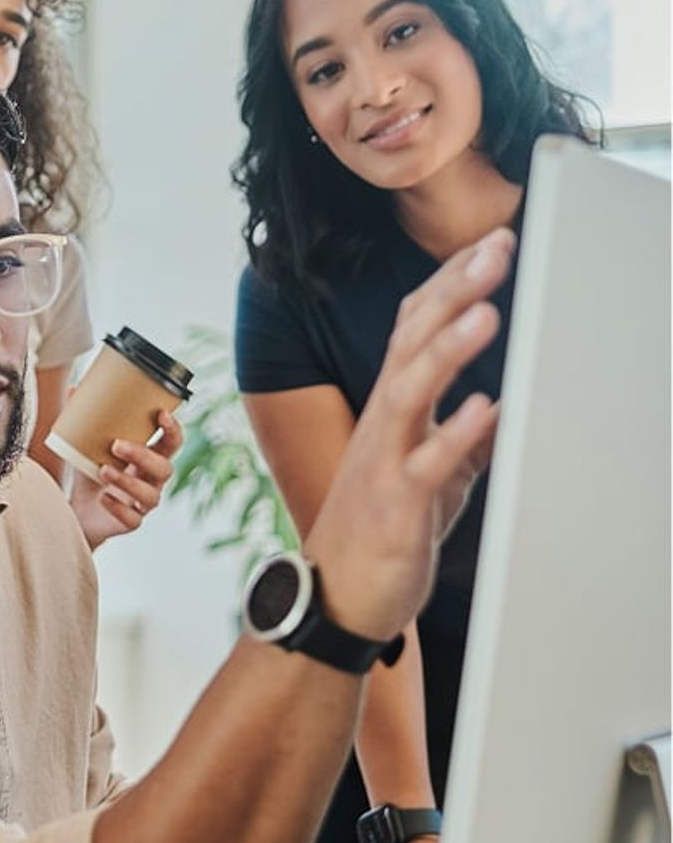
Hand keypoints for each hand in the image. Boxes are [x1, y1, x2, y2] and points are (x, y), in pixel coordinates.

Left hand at [68, 410, 183, 550]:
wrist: (77, 512)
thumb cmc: (89, 474)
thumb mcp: (86, 446)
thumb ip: (84, 420)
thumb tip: (73, 387)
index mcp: (148, 458)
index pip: (172, 443)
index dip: (172, 430)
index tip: (160, 414)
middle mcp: (152, 481)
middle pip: (164, 468)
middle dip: (143, 455)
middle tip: (116, 445)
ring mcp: (143, 503)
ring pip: (150, 495)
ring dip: (128, 481)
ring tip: (103, 470)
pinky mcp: (131, 522)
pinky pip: (133, 519)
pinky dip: (119, 507)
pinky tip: (104, 498)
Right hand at [305, 229, 515, 639]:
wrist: (337, 596)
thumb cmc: (382, 531)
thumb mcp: (436, 475)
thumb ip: (466, 437)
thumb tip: (506, 402)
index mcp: (394, 410)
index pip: (415, 330)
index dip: (450, 285)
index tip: (489, 245)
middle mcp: (384, 424)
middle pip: (412, 342)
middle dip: (454, 292)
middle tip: (492, 249)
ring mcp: (385, 460)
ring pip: (410, 391)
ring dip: (448, 350)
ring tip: (486, 312)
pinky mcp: (395, 504)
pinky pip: (425, 464)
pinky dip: (454, 434)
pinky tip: (483, 407)